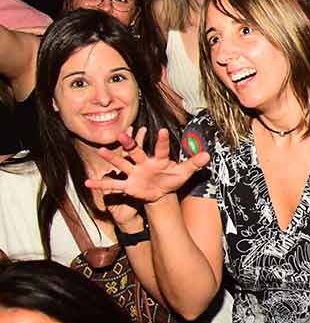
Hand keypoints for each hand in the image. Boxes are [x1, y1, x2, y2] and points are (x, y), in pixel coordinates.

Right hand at [83, 128, 209, 203]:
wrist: (162, 192)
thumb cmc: (172, 178)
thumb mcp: (185, 172)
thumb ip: (194, 163)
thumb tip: (208, 155)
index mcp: (160, 159)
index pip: (162, 149)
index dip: (163, 141)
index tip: (163, 130)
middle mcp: (144, 163)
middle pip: (136, 151)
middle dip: (130, 144)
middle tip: (121, 134)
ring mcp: (134, 173)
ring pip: (122, 164)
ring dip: (111, 158)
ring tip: (100, 150)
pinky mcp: (128, 185)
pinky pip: (113, 186)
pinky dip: (101, 185)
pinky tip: (88, 184)